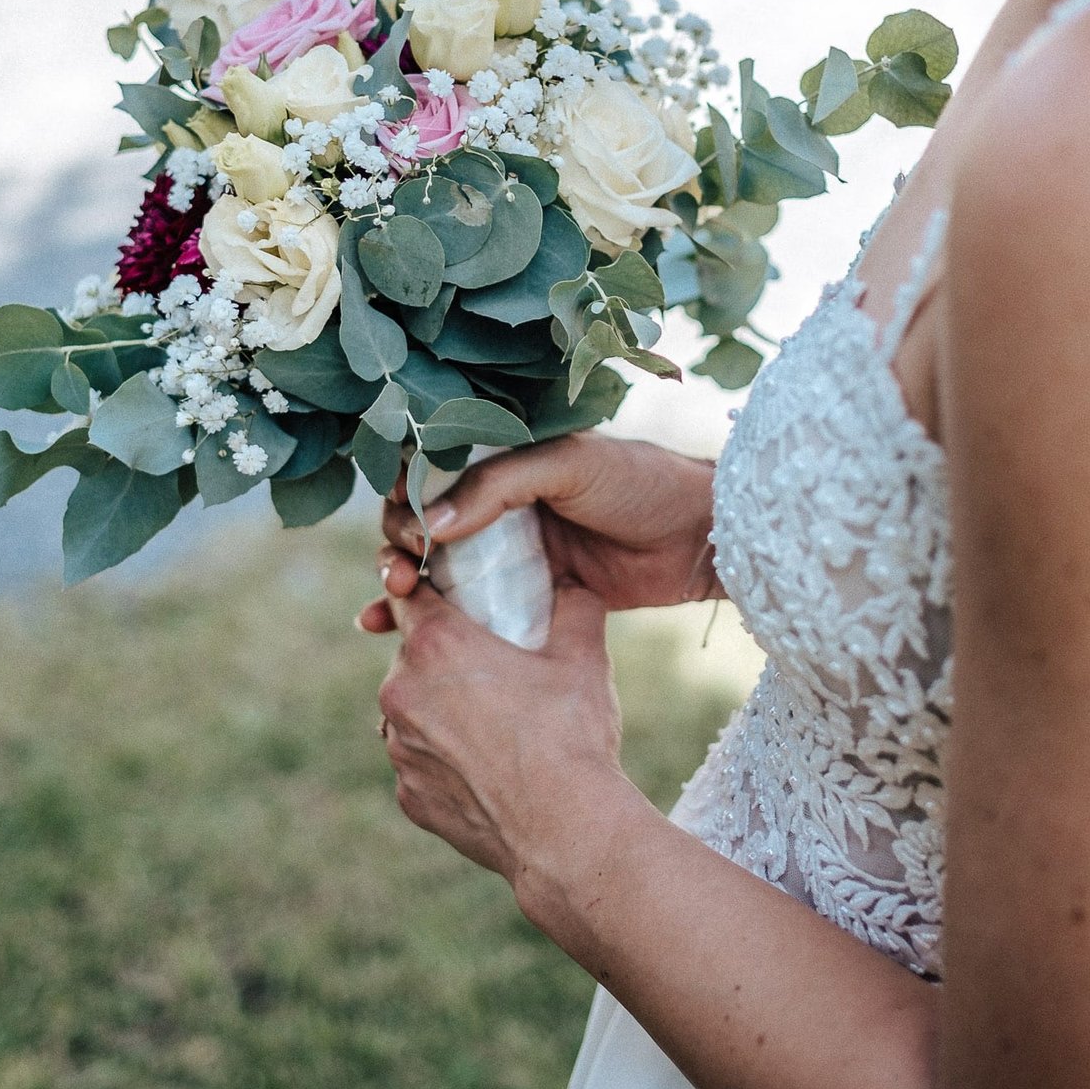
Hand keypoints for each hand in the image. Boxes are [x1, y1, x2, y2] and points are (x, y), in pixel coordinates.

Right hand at [358, 433, 718, 632]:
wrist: (702, 538)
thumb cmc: (639, 482)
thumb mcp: (566, 465)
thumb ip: (496, 487)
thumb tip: (427, 526)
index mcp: (505, 459)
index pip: (433, 472)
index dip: (404, 497)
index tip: (402, 526)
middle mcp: (501, 504)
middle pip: (424, 524)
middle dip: (396, 546)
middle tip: (399, 572)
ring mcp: (513, 553)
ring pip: (438, 569)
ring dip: (400, 584)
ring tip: (387, 605)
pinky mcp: (530, 596)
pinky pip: (471, 608)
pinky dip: (431, 619)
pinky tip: (388, 629)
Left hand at [371, 573, 649, 885]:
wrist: (565, 830)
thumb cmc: (571, 736)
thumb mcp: (583, 656)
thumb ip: (575, 606)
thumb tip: (573, 586)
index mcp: (435, 645)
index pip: (408, 596)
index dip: (429, 593)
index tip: (453, 603)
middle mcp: (401, 692)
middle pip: (411, 658)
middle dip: (444, 660)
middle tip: (493, 671)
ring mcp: (399, 749)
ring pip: (410, 714)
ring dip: (438, 712)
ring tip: (493, 726)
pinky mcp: (408, 796)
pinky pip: (420, 765)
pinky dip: (444, 763)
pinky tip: (488, 771)